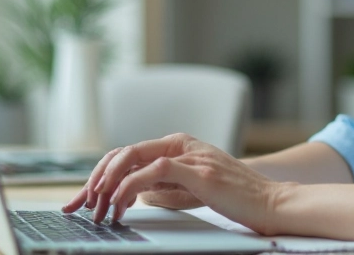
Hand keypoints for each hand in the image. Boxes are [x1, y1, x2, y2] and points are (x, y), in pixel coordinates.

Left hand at [62, 133, 288, 234]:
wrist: (271, 201)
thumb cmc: (236, 198)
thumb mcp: (192, 189)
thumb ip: (164, 186)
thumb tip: (134, 193)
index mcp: (178, 145)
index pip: (128, 153)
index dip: (100, 174)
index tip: (84, 199)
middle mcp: (181, 144)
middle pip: (123, 152)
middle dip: (95, 179)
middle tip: (82, 204)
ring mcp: (189, 154)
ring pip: (132, 157)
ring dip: (108, 185)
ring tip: (99, 209)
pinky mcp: (197, 169)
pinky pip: (153, 170)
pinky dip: (130, 186)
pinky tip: (121, 203)